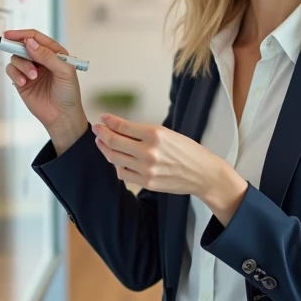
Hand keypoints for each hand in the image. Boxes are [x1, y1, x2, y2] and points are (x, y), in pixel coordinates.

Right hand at [2, 29, 84, 137]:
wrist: (62, 116)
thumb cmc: (68, 93)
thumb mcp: (64, 71)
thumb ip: (48, 56)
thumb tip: (29, 42)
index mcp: (54, 53)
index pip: (36, 38)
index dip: (23, 34)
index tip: (9, 34)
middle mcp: (41, 59)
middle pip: (23, 45)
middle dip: (17, 47)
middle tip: (12, 48)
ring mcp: (30, 69)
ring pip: (16, 58)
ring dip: (22, 65)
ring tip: (32, 77)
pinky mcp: (21, 81)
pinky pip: (11, 70)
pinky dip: (15, 74)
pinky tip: (23, 82)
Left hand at [92, 113, 248, 223]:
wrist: (203, 174)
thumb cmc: (188, 152)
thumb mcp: (168, 134)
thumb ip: (144, 132)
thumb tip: (120, 128)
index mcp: (155, 134)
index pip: (123, 126)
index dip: (109, 121)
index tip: (103, 118)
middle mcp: (149, 151)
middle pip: (114, 141)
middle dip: (102, 133)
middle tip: (97, 129)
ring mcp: (146, 169)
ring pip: (115, 158)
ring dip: (105, 149)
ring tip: (102, 143)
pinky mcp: (147, 182)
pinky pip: (123, 174)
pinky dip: (118, 166)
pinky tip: (118, 160)